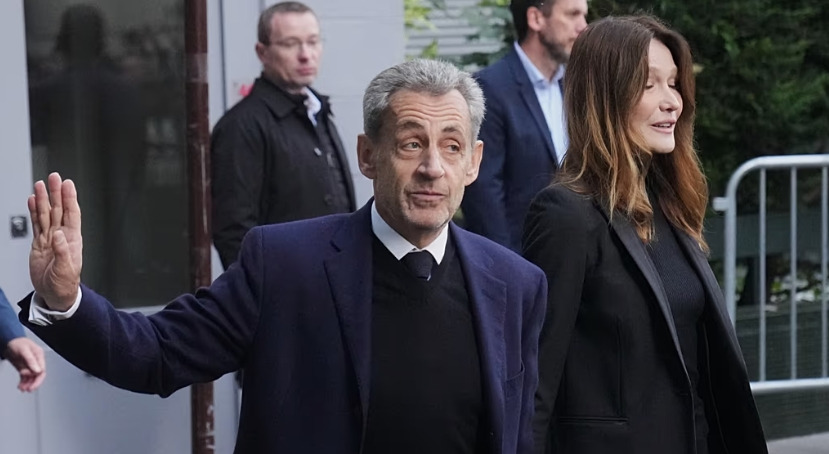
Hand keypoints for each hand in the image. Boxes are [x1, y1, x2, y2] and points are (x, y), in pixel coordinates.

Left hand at [4, 337, 45, 391]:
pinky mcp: (24, 367)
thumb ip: (31, 360)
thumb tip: (38, 370)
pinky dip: (23, 382)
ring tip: (22, 388)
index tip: (33, 384)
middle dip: (34, 383)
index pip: (42, 370)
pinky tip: (21, 386)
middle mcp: (36, 361)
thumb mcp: (24, 350)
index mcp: (39, 356)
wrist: (8, 342)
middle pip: (38, 375)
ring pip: (31, 377)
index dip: (38, 378)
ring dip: (27, 384)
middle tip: (29, 389)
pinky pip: (25, 377)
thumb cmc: (17, 343)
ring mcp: (29, 365)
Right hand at [28, 173, 82, 310]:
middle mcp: (62, 236)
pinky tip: (32, 201)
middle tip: (54, 177)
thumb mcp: (66, 270)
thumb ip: (62, 252)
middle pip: (59, 210)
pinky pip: (36, 224)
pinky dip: (34, 212)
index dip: (70, 199)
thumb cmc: (64, 284)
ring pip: (46, 214)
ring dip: (44, 199)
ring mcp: (49, 239)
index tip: (68, 184)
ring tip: (40, 185)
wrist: (54, 294)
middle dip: (56, 193)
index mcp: (72, 240)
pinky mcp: (39, 243)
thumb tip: (58, 235)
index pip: (72, 214)